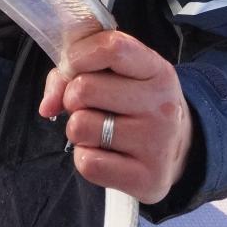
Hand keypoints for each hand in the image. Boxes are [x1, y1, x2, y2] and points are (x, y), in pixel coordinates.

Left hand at [39, 29, 193, 204]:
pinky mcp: (146, 179)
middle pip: (84, 89)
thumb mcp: (118, 75)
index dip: (79, 56)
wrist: (179, 149)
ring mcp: (156, 143)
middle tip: (89, 106)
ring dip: (78, 129)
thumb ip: (74, 72)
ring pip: (80, 126)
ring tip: (98, 130)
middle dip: (73, 97)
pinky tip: (105, 154)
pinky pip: (88, 163)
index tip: (75, 67)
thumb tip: (47, 106)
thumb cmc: (134, 104)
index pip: (112, 48)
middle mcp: (161, 105)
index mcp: (157, 70)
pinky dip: (86, 158)